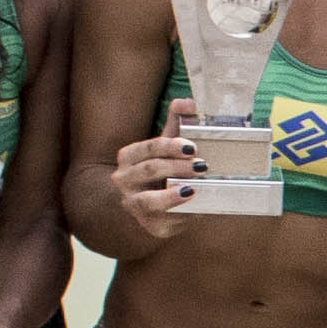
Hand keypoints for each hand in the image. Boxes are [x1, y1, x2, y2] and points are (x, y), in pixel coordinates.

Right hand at [114, 101, 201, 236]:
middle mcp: (124, 180)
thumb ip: (176, 123)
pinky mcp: (149, 225)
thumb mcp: (164, 145)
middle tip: (202, 166)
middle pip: (150, 171)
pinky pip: (164, 222)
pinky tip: (196, 210)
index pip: (148, 148)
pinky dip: (181, 217)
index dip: (170, 146)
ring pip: (148, 201)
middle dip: (176, 167)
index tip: (192, 147)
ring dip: (171, 196)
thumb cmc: (158, 169)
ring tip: (192, 190)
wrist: (141, 204)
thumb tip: (188, 102)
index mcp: (128, 157)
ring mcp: (133, 204)